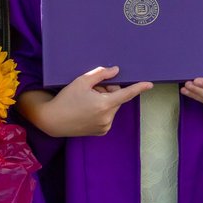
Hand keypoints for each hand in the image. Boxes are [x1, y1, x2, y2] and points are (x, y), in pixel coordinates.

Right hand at [19, 66, 151, 137]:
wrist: (53, 120)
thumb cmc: (66, 98)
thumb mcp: (82, 81)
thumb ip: (101, 74)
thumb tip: (116, 71)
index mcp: (105, 104)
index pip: (126, 94)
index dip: (139, 88)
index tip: (150, 84)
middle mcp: (107, 117)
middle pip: (116, 98)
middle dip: (108, 91)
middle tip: (92, 89)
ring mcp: (105, 126)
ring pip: (111, 107)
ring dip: (104, 101)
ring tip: (86, 100)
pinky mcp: (101, 132)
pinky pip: (107, 116)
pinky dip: (101, 111)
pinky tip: (87, 110)